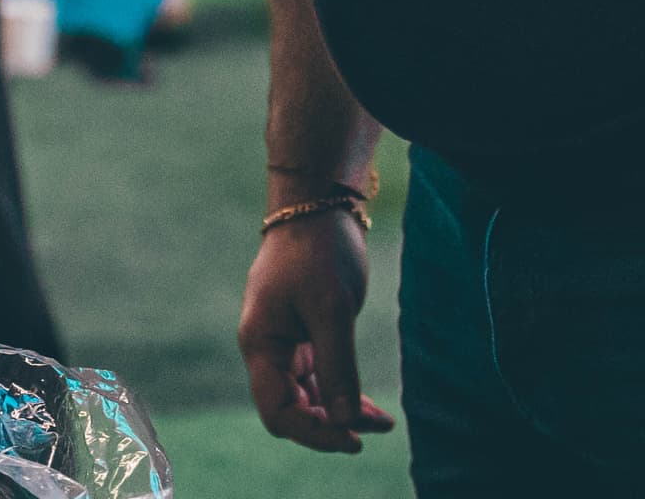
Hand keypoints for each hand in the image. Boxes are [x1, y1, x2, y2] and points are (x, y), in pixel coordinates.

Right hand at [238, 212, 393, 454]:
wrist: (318, 206)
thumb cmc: (318, 251)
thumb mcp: (332, 309)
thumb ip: (337, 367)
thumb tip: (346, 421)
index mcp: (261, 344)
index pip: (278, 410)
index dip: (313, 432)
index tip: (353, 437)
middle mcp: (267, 349)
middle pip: (292, 409)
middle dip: (331, 425)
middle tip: (374, 429)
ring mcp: (285, 343)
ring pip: (308, 396)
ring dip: (341, 412)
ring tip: (384, 422)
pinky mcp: (305, 335)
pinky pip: (319, 378)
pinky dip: (343, 392)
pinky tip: (372, 406)